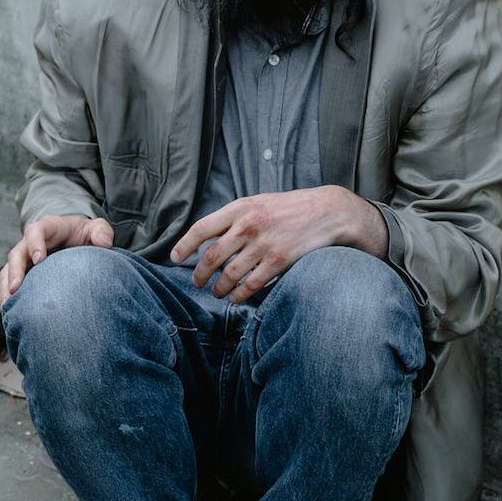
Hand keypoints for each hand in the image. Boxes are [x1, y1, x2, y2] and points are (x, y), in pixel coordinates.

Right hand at [0, 214, 113, 304]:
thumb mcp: (97, 229)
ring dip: (6, 288)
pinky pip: (10, 284)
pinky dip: (8, 297)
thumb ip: (102, 231)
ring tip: (8, 306)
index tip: (39, 260)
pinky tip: (12, 313)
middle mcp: (31, 243)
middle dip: (15, 270)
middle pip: (16, 253)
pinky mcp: (23, 273)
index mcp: (48, 228)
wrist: (77, 241)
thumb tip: (103, 242)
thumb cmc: (85, 234)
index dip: (35, 244)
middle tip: (15, 288)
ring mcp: (25, 259)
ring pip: (7, 271)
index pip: (36, 231)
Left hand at [170, 186, 386, 302]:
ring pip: (229, 275)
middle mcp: (248, 225)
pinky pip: (252, 284)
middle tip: (197, 283)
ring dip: (219, 288)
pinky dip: (240, 295)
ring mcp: (263, 244)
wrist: (326, 211)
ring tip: (217, 293)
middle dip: (200, 274)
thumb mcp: (258, 203)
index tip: (175, 259)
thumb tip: (208, 237)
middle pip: (212, 256)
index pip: (202, 228)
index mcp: (240, 208)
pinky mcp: (278, 261)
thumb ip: (234, 218)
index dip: (185, 246)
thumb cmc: (289, 208)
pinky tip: (236, 298)